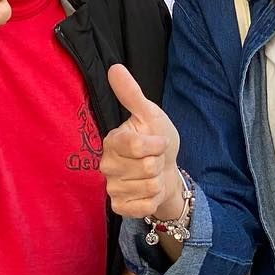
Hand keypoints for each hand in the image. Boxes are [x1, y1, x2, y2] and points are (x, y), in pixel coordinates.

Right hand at [103, 64, 182, 219]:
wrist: (167, 169)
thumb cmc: (157, 139)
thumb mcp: (150, 114)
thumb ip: (132, 94)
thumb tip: (115, 68)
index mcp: (112, 140)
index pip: (137, 145)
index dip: (156, 144)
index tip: (160, 141)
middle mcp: (106, 164)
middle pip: (146, 167)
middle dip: (159, 163)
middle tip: (154, 159)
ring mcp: (111, 187)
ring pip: (148, 186)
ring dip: (158, 181)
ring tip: (153, 174)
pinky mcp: (118, 207)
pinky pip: (143, 207)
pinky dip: (153, 199)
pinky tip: (149, 192)